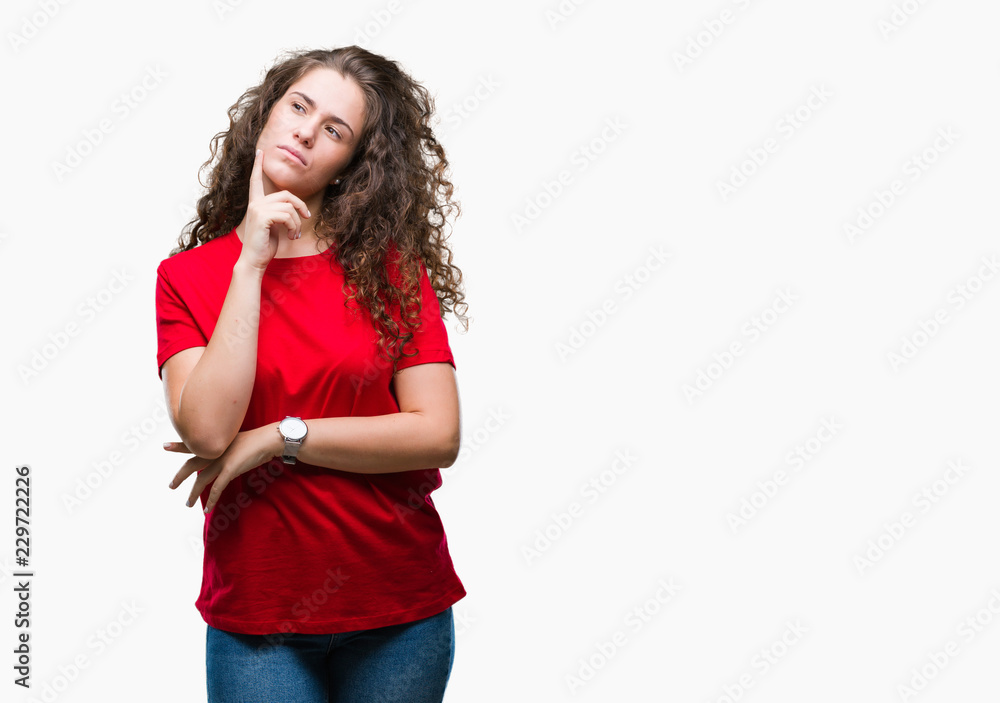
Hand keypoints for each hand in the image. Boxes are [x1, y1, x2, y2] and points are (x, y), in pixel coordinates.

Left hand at [165, 425, 279, 513]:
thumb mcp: (237, 441)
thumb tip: (222, 460)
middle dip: (179, 476)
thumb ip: (226, 450)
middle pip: (190, 464)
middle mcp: (215, 451)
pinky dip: (211, 500)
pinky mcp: (230, 469)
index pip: (192, 445)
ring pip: (201, 480)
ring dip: (193, 493)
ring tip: (188, 503)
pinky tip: (207, 509)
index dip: (178, 446)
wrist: (268, 439)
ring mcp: (221, 460)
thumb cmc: (257, 440)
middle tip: (171, 486)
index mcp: (215, 443)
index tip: (164, 446)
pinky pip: (217, 488)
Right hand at [238, 148, 311, 271]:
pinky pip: (288, 216)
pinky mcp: (262, 217)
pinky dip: (294, 227)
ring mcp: (257, 209)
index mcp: (256, 204)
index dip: (257, 166)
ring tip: (295, 234)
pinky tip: (291, 236)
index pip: (256, 181)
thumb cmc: (265, 245)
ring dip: (298, 223)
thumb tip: (293, 210)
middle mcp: (255, 204)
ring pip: (289, 207)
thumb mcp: (274, 226)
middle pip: (286, 195)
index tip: (260, 152)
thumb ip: (279, 214)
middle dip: (300, 206)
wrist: (254, 260)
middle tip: (307, 218)